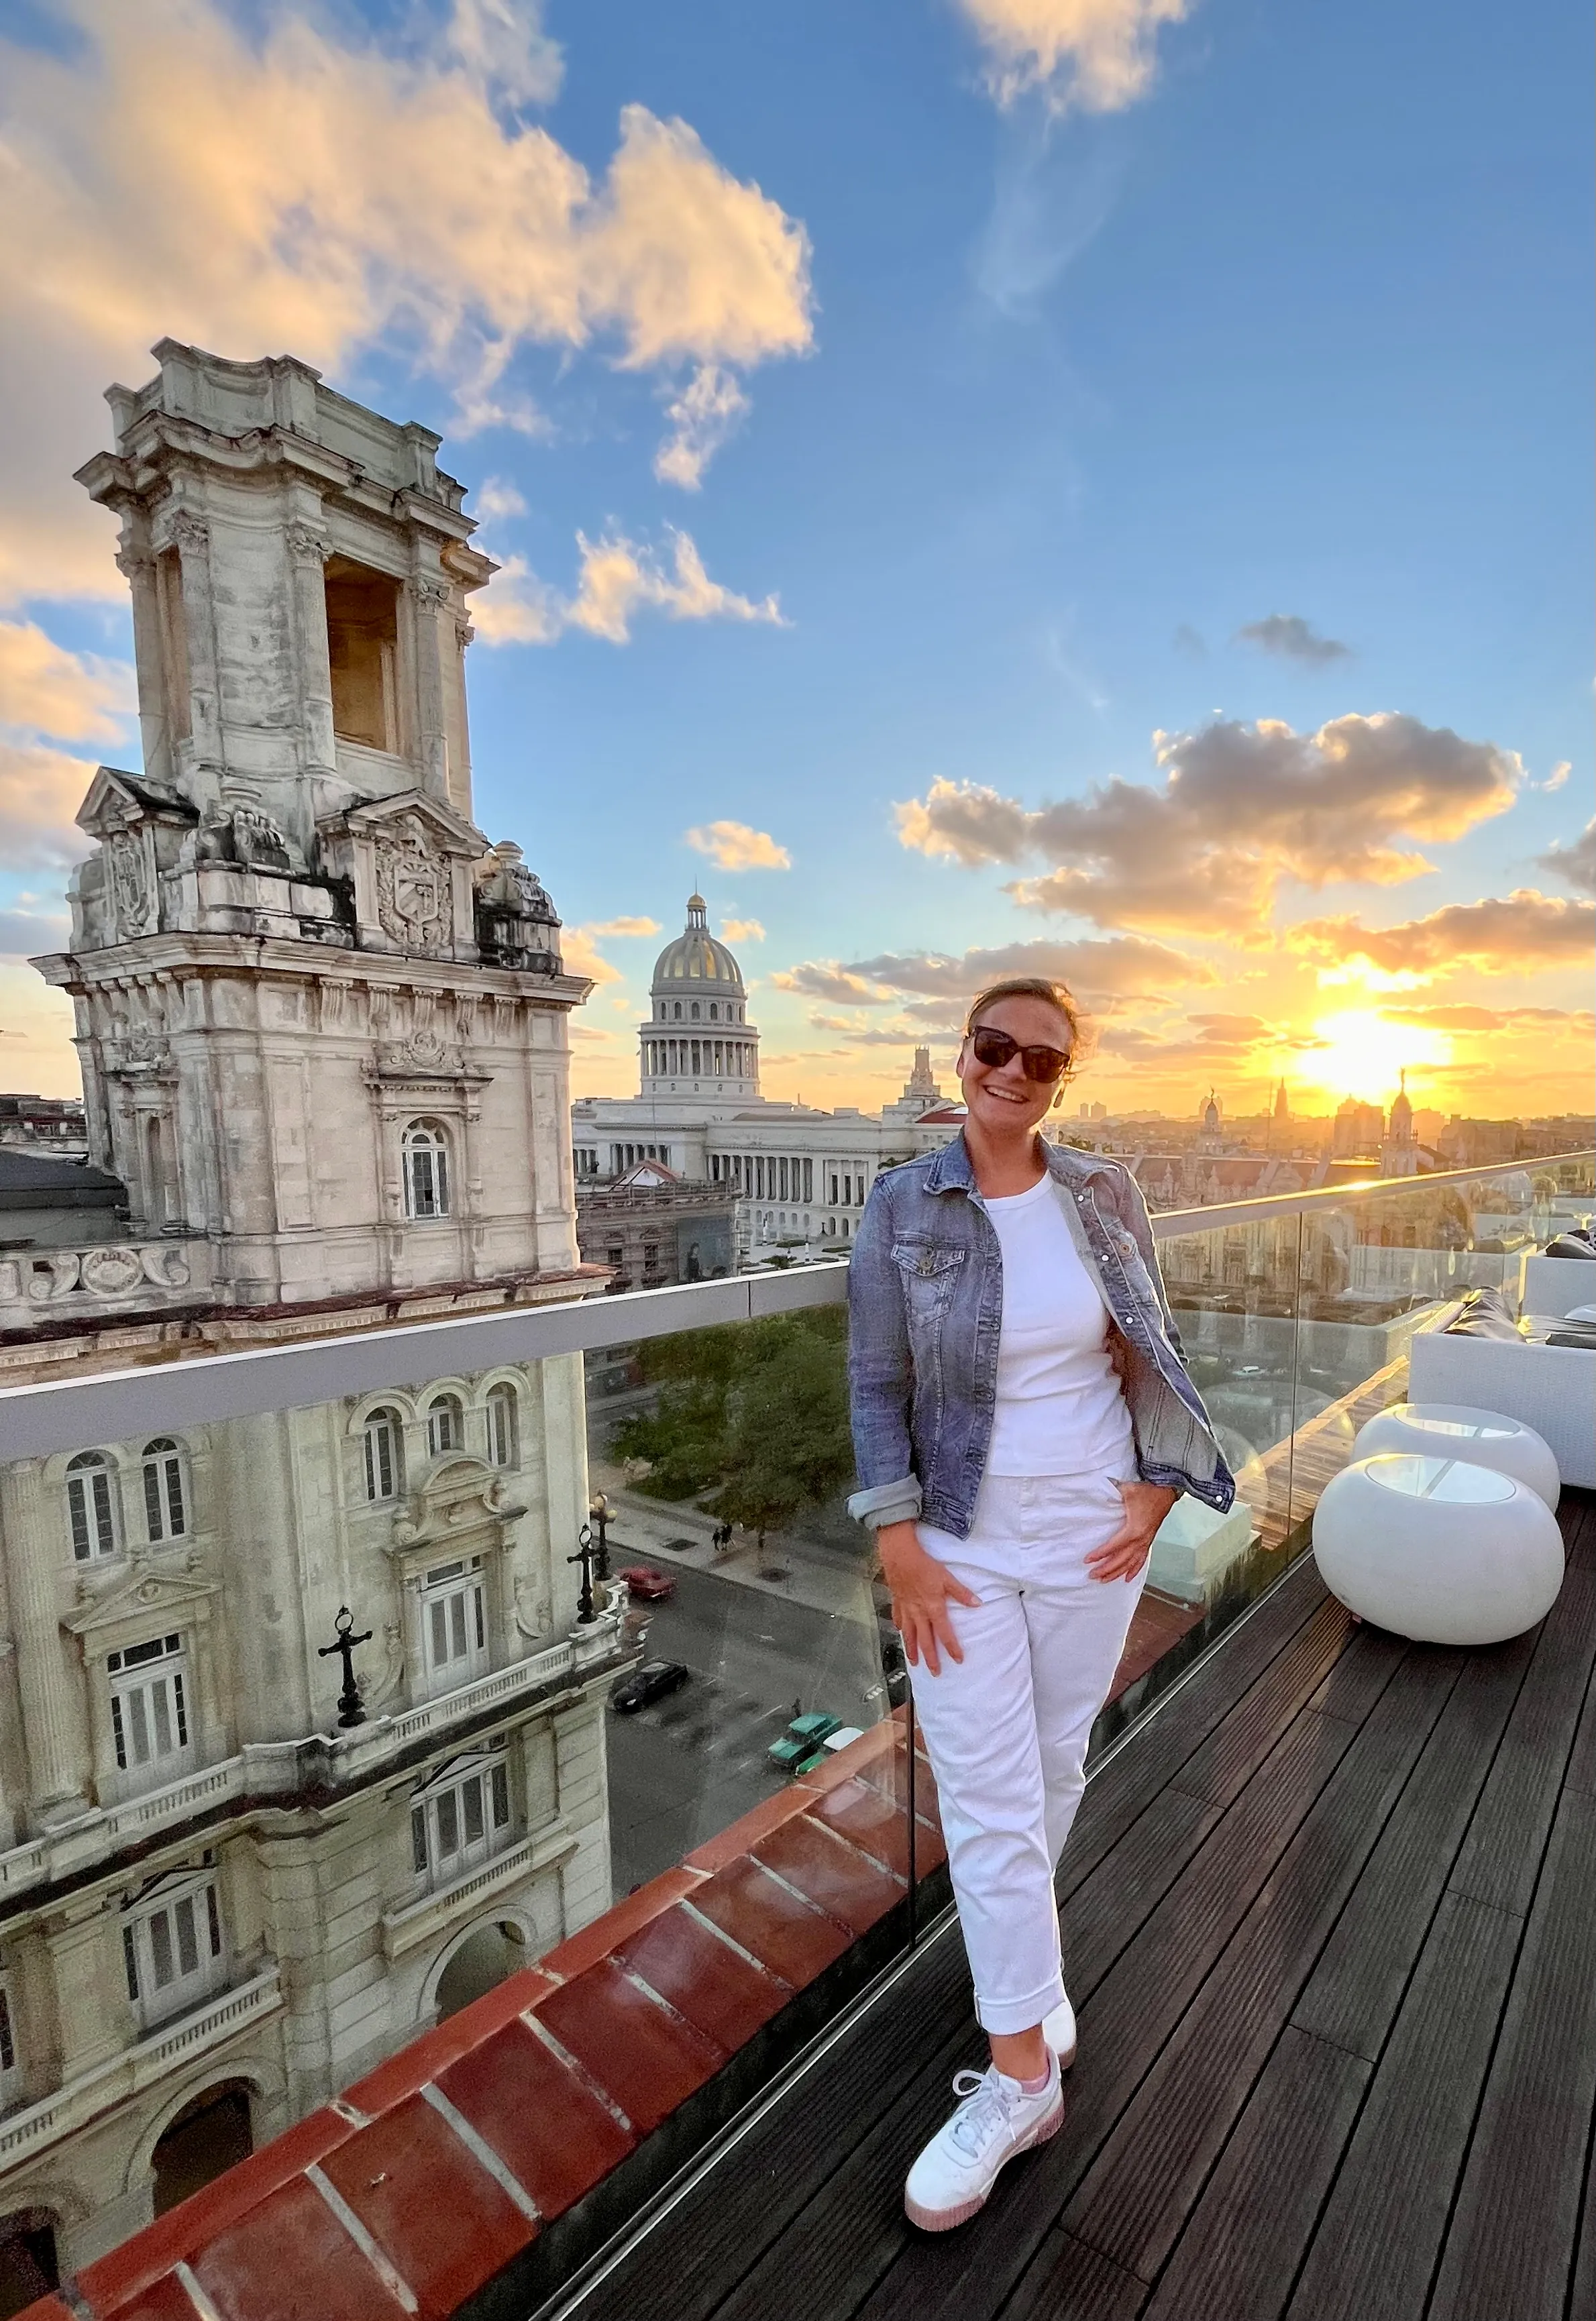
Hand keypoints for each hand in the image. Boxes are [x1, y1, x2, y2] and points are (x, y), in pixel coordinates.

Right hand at [876, 1521, 980, 1675]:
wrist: (899, 1556)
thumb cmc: (925, 1565)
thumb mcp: (947, 1577)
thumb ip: (961, 1593)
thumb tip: (978, 1604)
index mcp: (933, 1608)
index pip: (945, 1633)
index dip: (952, 1648)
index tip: (958, 1660)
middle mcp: (919, 1613)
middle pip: (925, 1640)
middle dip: (931, 1658)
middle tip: (935, 1673)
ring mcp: (906, 1609)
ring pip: (909, 1635)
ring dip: (912, 1650)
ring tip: (914, 1663)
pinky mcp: (897, 1602)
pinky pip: (898, 1619)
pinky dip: (900, 1628)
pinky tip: (900, 1633)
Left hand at [1085, 1480, 1176, 1583]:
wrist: (1166, 1490)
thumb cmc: (1149, 1491)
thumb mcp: (1127, 1490)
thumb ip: (1111, 1491)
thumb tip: (1098, 1490)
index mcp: (1134, 1530)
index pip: (1113, 1546)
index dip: (1100, 1554)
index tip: (1088, 1560)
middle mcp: (1141, 1539)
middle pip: (1121, 1560)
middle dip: (1106, 1569)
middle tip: (1092, 1575)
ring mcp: (1146, 1541)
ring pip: (1130, 1563)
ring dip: (1117, 1573)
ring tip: (1104, 1580)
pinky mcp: (1149, 1540)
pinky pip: (1141, 1560)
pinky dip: (1134, 1570)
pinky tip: (1128, 1578)